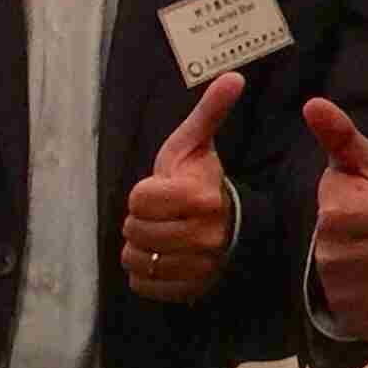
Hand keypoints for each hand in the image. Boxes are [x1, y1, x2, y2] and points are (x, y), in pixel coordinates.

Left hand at [122, 72, 242, 302]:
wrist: (231, 227)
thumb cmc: (203, 181)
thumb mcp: (198, 145)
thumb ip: (210, 112)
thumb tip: (234, 77)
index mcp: (198, 197)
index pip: (138, 199)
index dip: (143, 194)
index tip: (160, 191)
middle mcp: (200, 235)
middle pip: (134, 230)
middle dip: (139, 220)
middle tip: (157, 215)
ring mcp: (195, 267)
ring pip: (136, 259)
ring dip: (139, 248)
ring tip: (157, 236)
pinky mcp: (188, 290)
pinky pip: (143, 285)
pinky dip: (144, 274)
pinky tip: (159, 258)